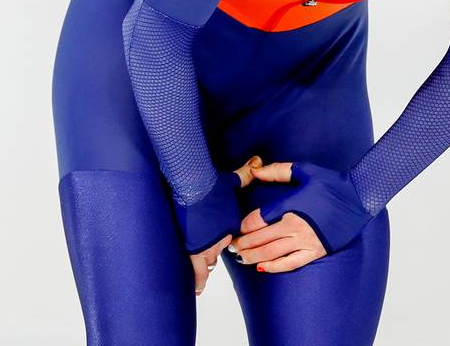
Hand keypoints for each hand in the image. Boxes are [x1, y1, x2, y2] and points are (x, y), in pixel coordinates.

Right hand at [191, 154, 260, 294]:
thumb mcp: (232, 180)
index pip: (228, 239)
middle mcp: (219, 236)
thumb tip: (257, 161)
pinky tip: (197, 288)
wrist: (194, 184)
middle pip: (216, 254)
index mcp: (229, 224)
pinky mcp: (192, 244)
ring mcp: (206, 242)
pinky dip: (197, 278)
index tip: (224, 247)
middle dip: (212, 262)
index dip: (224, 242)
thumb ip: (245, 174)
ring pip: (206, 263)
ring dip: (204, 273)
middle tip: (210, 269)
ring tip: (201, 286)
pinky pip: (196, 266)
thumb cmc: (212, 183)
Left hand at [231, 160, 373, 270]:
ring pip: (273, 253)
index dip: (242, 226)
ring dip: (253, 256)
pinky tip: (262, 267)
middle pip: (261, 239)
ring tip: (239, 257)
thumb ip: (277, 171)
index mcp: (291, 206)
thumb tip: (255, 169)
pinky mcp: (317, 251)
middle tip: (230, 245)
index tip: (234, 228)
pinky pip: (291, 263)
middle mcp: (297, 226)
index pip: (258, 220)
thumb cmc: (332, 183)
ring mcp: (307, 241)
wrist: (360, 198)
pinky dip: (275, 267)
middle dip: (243, 243)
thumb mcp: (304, 171)